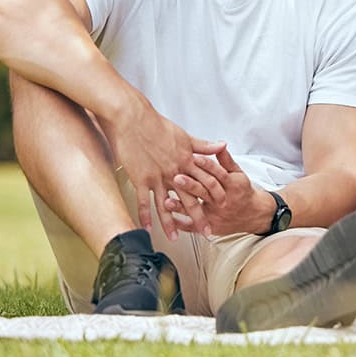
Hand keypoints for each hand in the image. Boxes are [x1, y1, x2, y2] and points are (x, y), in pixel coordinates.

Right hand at [99, 96, 224, 239]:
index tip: (222, 207)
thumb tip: (222, 145)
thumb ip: (204, 145)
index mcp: (188, 160)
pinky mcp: (141, 178)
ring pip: (167, 204)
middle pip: (191, 198)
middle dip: (200, 217)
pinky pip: (144, 201)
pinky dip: (146, 216)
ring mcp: (158, 176)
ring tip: (176, 238)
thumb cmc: (156, 125)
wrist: (133, 118)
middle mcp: (176, 171)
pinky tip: (147, 229)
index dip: (215, 195)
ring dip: (171, 223)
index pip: (207, 182)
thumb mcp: (184, 135)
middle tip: (207, 232)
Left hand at [164, 147, 267, 237]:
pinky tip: (168, 219)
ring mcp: (215, 215)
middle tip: (176, 178)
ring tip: (167, 201)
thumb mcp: (238, 174)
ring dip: (181, 206)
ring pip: (198, 210)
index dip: (207, 166)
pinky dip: (179, 224)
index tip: (195, 158)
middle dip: (191, 185)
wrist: (253, 215)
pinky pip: (193, 227)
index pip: (219, 174)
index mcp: (231, 186)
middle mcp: (223, 201)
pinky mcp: (210, 226)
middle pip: (206, 192)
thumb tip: (219, 144)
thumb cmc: (242, 192)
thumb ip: (226, 161)